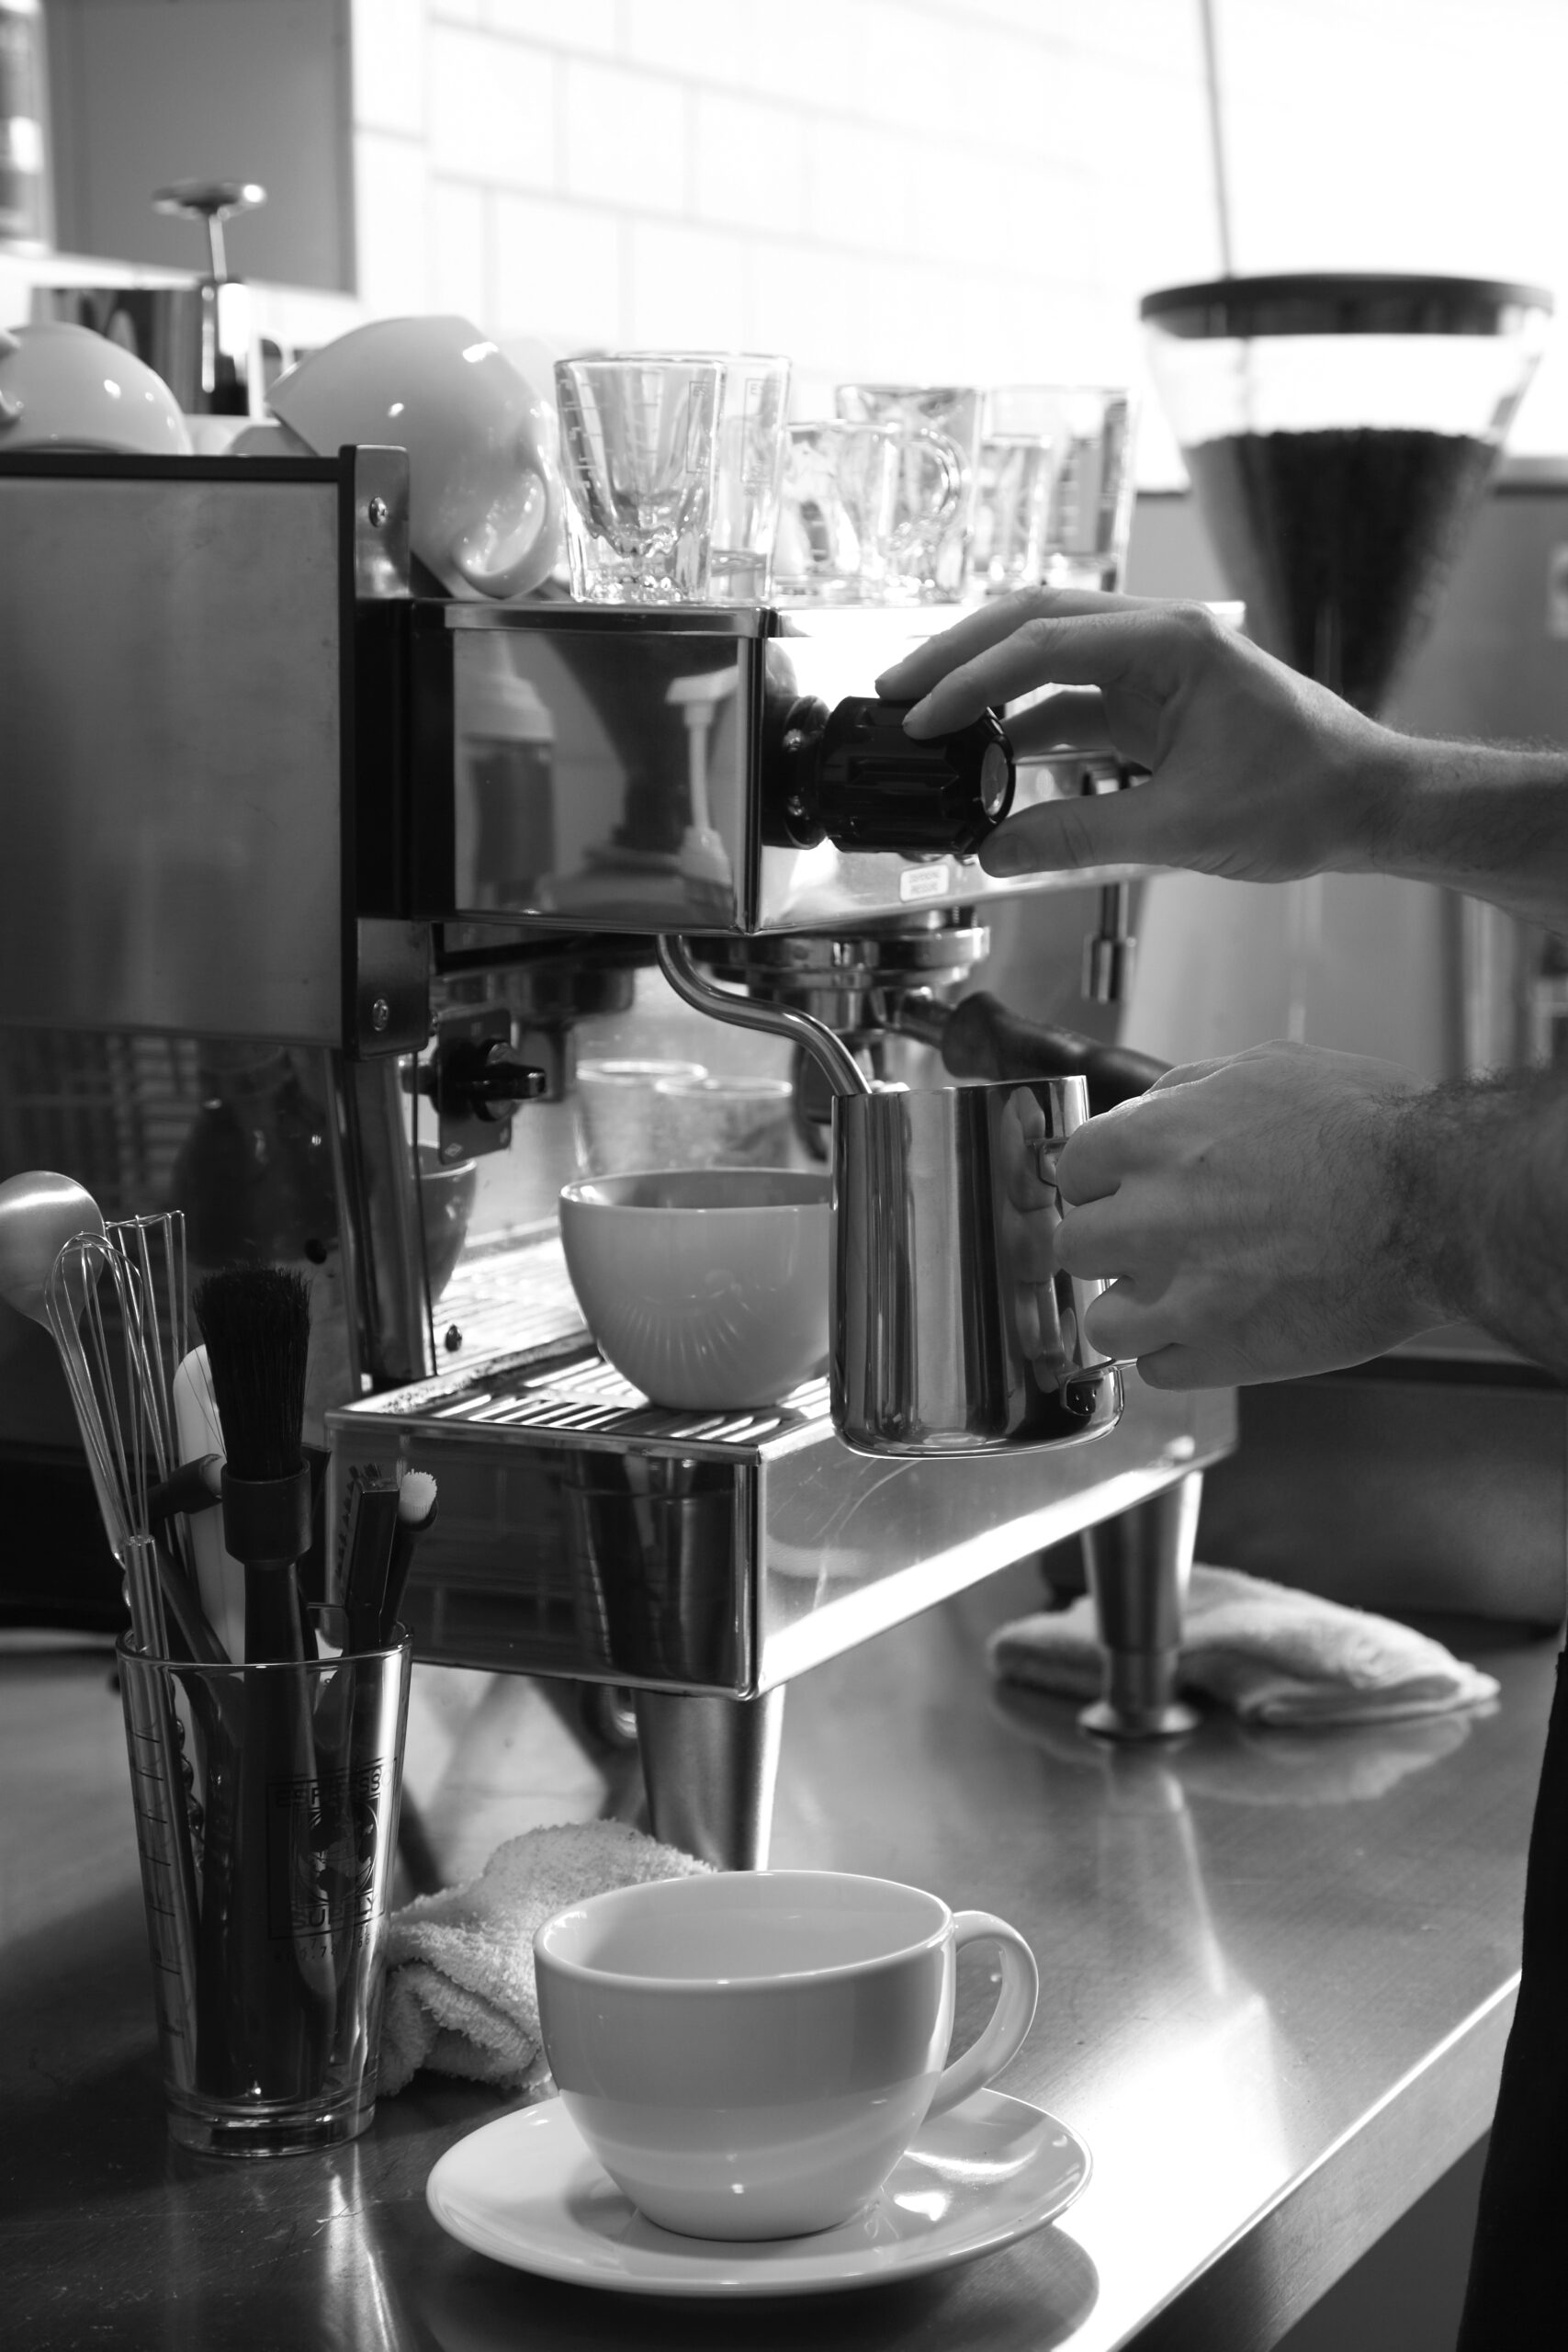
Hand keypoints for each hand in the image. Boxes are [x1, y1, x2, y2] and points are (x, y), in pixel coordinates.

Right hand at [874, 589, 1412, 884]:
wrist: (1368, 803)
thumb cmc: (1305, 796)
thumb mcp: (1182, 828)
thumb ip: (1078, 836)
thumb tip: (995, 850)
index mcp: (1170, 644)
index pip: (1044, 644)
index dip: (971, 680)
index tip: (921, 716)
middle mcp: (1157, 640)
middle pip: (1032, 623)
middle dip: (958, 656)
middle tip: (896, 693)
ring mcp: (1153, 670)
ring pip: (1047, 660)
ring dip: (986, 691)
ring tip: (927, 725)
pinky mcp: (1153, 706)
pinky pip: (1072, 705)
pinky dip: (1025, 730)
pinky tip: (988, 762)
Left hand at [1050, 1041, 1443, 1387]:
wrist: (1433, 1203)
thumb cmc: (1366, 1128)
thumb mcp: (1267, 1068)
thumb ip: (1189, 1091)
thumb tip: (1149, 1108)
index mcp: (1151, 1142)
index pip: (1072, 1171)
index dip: (1103, 1182)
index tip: (1127, 1191)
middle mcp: (1149, 1218)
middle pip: (1076, 1247)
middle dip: (1113, 1245)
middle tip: (1161, 1243)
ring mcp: (1179, 1294)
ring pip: (1104, 1321)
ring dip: (1137, 1309)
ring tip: (1185, 1296)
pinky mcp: (1218, 1355)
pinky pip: (1156, 1369)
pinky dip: (1181, 1355)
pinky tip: (1218, 1329)